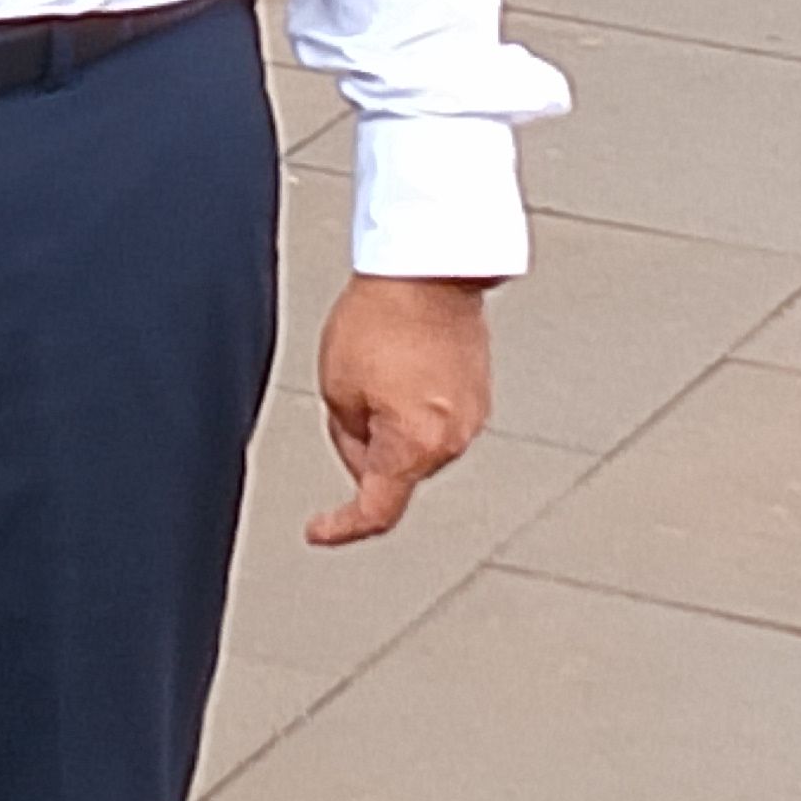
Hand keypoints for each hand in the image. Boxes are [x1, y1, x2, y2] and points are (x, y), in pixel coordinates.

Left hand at [305, 276, 492, 545]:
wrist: (429, 270)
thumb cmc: (383, 315)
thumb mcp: (337, 386)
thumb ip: (349, 437)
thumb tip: (368, 452)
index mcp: (415, 446)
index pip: (377, 511)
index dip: (343, 526)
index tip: (321, 530)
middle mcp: (452, 440)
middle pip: (395, 472)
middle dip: (364, 446)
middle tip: (349, 396)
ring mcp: (471, 416)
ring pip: (416, 445)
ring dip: (392, 424)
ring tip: (380, 366)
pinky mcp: (479, 394)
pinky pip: (437, 419)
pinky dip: (414, 406)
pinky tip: (402, 365)